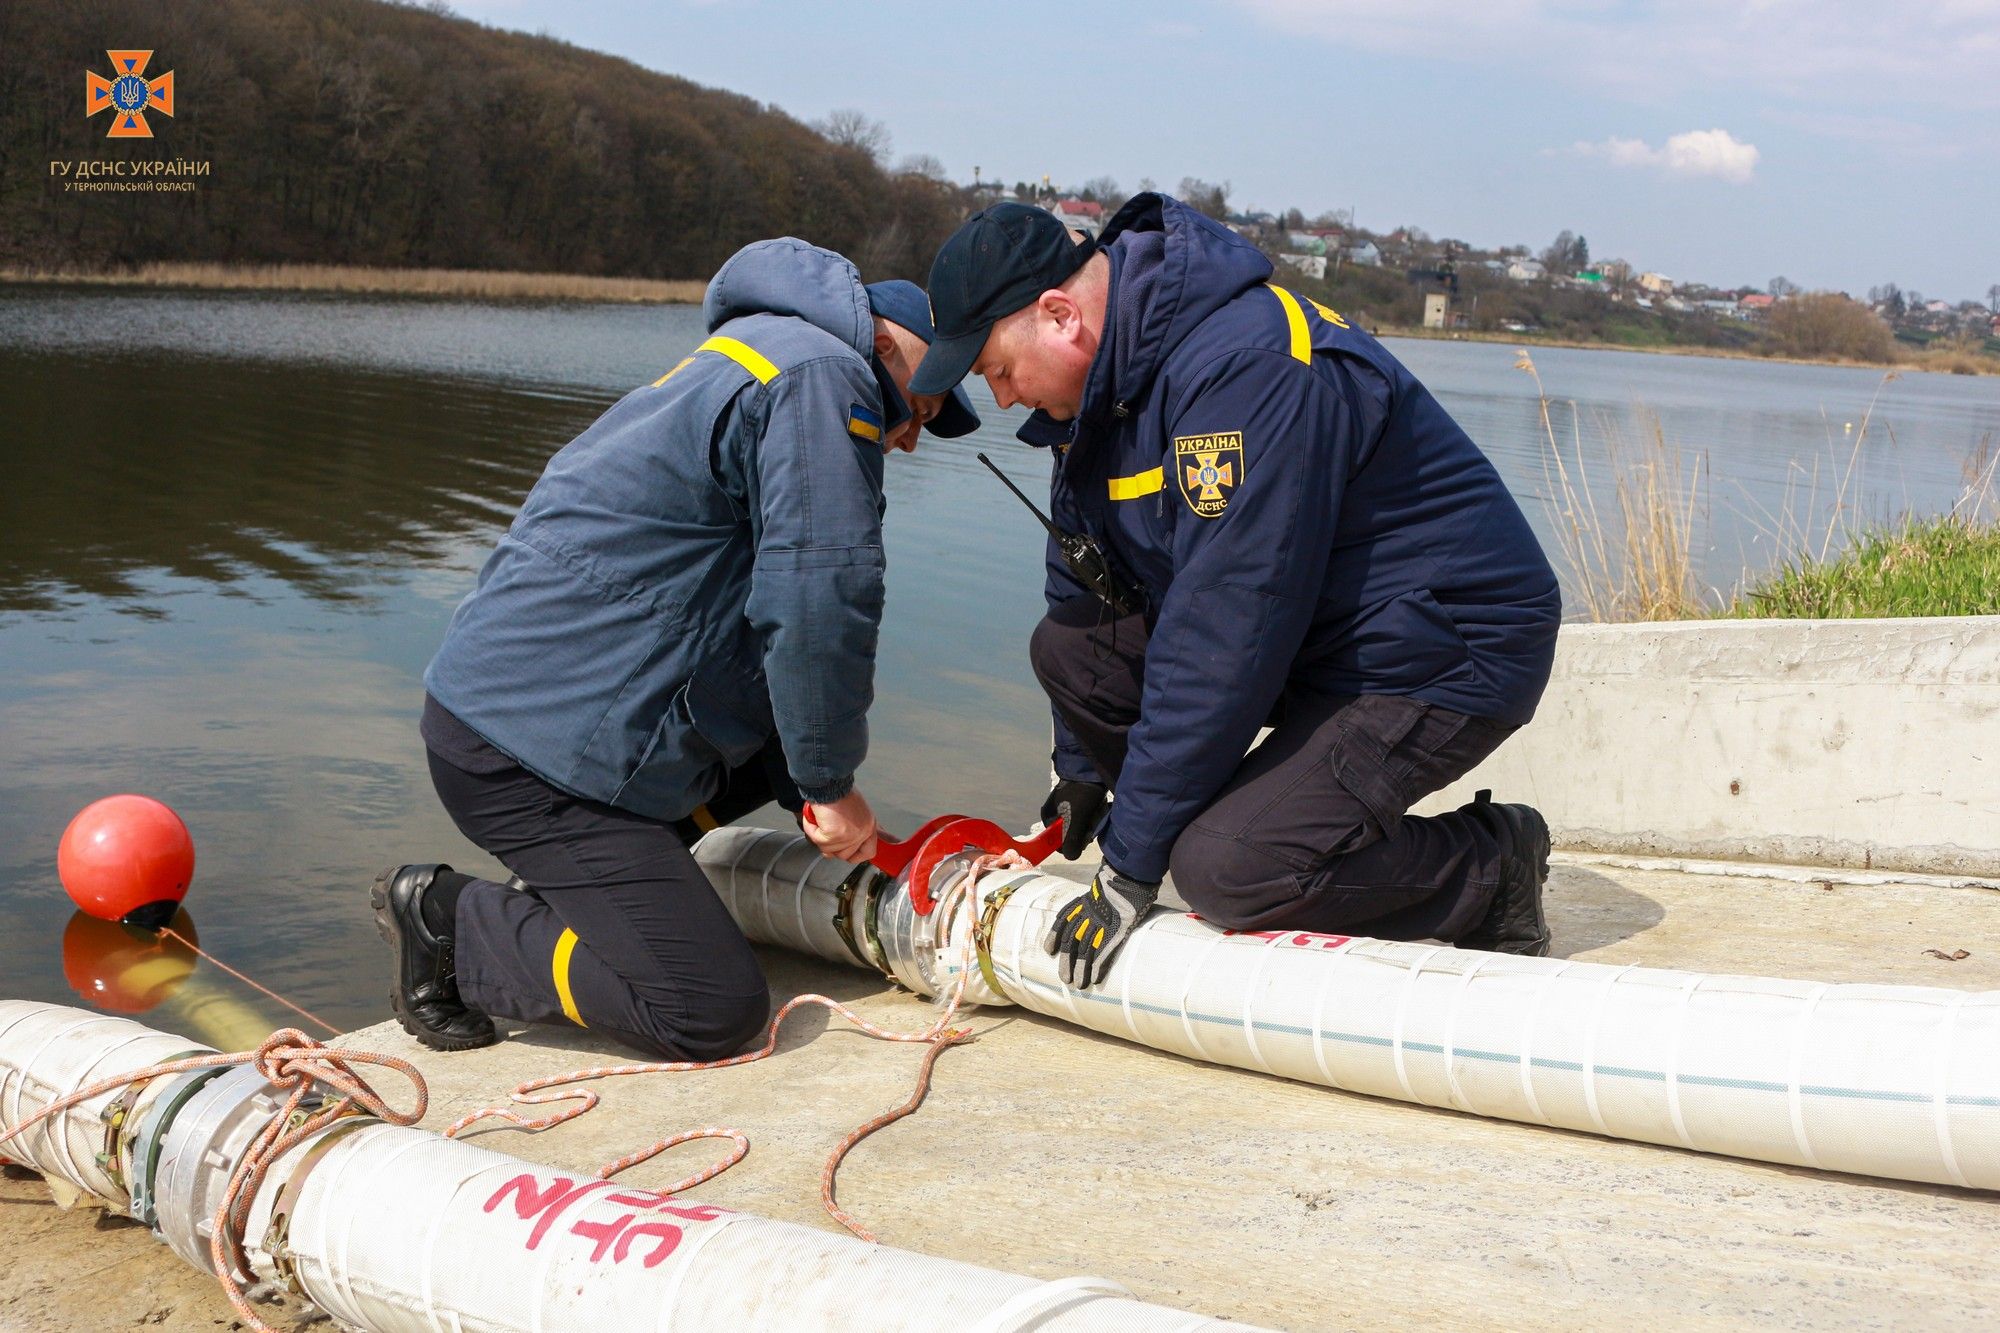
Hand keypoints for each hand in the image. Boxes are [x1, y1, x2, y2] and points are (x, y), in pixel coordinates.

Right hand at [803, 790, 878, 862]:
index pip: (869, 852)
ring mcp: (849, 836)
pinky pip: (817, 840)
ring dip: (819, 835)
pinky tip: (814, 818)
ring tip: (820, 820)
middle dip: (831, 845)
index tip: (846, 854)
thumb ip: (858, 827)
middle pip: (844, 855)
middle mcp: (862, 833)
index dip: (855, 856)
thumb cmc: (840, 791)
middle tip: (825, 831)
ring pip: (828, 850)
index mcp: (869, 826)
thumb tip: (862, 839)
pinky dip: (811, 829)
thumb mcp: (857, 810)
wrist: (829, 783)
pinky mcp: (834, 835)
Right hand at [1040, 779, 1109, 859]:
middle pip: (1071, 835)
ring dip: (1091, 823)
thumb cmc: (1080, 794)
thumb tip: (1071, 857)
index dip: (1072, 844)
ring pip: (1081, 826)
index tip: (1085, 839)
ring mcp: (1067, 807)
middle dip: (1084, 832)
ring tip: (1098, 812)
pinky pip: (1086, 816)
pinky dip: (1094, 815)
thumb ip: (1071, 840)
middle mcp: (1056, 813)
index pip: (1058, 842)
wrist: (1092, 768)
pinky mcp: (1079, 802)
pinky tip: (1101, 808)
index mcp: (1048, 817)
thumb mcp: (1075, 819)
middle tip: (1093, 824)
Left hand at [1042, 864, 1157, 989]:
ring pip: (1085, 950)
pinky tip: (1095, 979)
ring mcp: (1100, 923)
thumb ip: (1099, 897)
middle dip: (1067, 961)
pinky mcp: (1115, 931)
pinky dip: (1097, 967)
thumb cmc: (1122, 880)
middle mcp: (1088, 915)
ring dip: (1081, 970)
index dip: (1054, 936)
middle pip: (1071, 941)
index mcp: (1084, 902)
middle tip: (1064, 978)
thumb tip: (1104, 904)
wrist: (1130, 874)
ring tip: (1079, 984)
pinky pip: (1103, 952)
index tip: (1048, 950)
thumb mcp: (1104, 886)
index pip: (1063, 920)